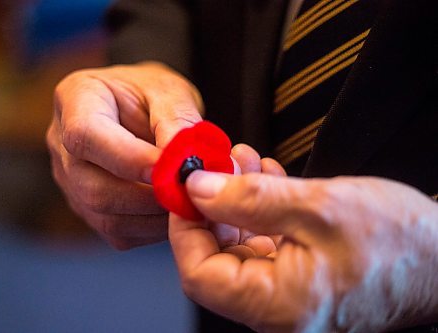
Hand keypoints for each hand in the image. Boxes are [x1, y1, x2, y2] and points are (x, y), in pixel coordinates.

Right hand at [47, 62, 203, 248]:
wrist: (142, 109)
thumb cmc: (153, 94)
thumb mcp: (170, 90)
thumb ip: (178, 121)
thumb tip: (184, 164)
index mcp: (75, 99)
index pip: (86, 135)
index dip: (128, 158)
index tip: (168, 167)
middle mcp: (62, 145)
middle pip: (92, 187)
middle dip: (147, 196)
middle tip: (189, 191)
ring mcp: (70, 181)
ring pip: (105, 216)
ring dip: (153, 216)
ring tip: (187, 200)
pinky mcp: (88, 209)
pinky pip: (117, 232)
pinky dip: (151, 229)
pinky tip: (174, 210)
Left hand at [169, 174, 437, 331]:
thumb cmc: (400, 243)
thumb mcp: (318, 206)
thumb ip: (250, 199)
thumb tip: (198, 190)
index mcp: (276, 305)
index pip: (199, 274)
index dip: (185, 227)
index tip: (186, 189)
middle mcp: (277, 310)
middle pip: (215, 258)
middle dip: (211, 206)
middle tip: (218, 165)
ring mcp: (287, 296)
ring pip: (238, 247)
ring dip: (234, 202)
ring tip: (244, 163)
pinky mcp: (299, 279)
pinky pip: (263, 245)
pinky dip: (258, 212)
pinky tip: (265, 181)